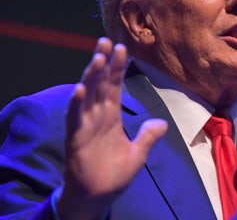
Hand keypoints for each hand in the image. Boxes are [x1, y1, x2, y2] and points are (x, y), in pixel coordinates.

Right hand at [57, 38, 167, 219]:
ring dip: (91, 76)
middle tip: (106, 40)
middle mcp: (97, 116)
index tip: (122, 47)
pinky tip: (80, 89)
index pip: (114, 86)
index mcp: (111, 117)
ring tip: (97, 57)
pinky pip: (75, 118)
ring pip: (87, 95)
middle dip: (103, 62)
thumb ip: (148, 136)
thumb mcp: (138, 153)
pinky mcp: (75, 138)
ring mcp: (85, 125)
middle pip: (99, 83)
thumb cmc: (113, 175)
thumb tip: (162, 123)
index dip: (117, 67)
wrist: (97, 197)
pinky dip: (76, 103)